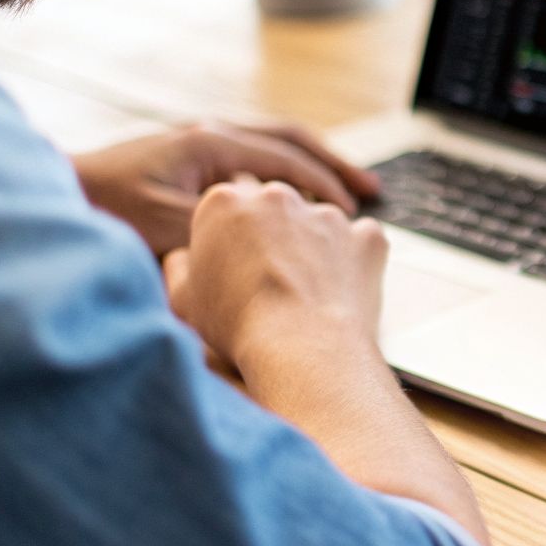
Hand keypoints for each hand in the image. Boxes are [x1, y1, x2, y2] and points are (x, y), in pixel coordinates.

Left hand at [71, 122, 379, 256]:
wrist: (60, 189)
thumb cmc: (106, 208)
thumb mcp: (166, 225)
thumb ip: (220, 229)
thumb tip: (268, 238)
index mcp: (211, 142)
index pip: (285, 159)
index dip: (323, 186)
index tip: (349, 212)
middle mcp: (211, 132)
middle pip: (291, 138)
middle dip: (333, 164)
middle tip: (368, 190)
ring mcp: (200, 141)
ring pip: (274, 144)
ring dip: (312, 165)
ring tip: (343, 191)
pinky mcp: (190, 157)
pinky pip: (253, 158)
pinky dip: (284, 175)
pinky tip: (292, 202)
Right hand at [162, 180, 388, 375]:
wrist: (301, 348)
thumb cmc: (237, 326)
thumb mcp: (183, 300)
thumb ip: (178, 266)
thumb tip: (184, 257)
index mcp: (225, 202)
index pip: (228, 206)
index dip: (233, 238)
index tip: (237, 266)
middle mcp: (278, 196)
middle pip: (274, 207)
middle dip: (273, 234)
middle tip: (272, 279)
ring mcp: (327, 214)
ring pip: (319, 222)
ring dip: (314, 246)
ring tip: (307, 291)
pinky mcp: (367, 236)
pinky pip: (362, 240)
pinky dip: (355, 259)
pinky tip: (341, 290)